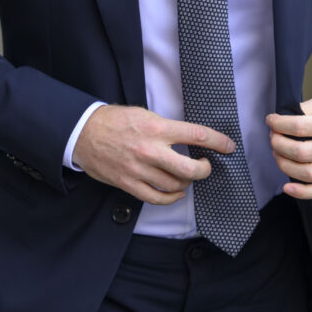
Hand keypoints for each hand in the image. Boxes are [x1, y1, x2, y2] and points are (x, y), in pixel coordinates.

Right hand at [72, 104, 234, 204]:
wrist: (83, 132)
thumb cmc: (114, 120)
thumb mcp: (144, 113)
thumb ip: (166, 127)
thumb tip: (189, 138)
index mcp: (156, 128)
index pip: (197, 135)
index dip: (218, 142)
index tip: (228, 146)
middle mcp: (150, 150)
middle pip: (190, 169)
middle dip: (205, 169)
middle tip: (207, 165)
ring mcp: (139, 170)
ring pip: (175, 185)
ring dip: (187, 182)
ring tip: (188, 175)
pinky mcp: (128, 183)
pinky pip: (156, 198)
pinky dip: (171, 197)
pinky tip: (176, 191)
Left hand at [266, 94, 311, 199]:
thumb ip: (308, 108)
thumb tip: (285, 116)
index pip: (300, 126)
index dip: (280, 124)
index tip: (271, 120)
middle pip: (301, 152)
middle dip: (278, 144)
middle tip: (273, 136)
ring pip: (308, 173)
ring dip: (285, 164)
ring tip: (278, 153)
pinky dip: (302, 192)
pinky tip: (288, 186)